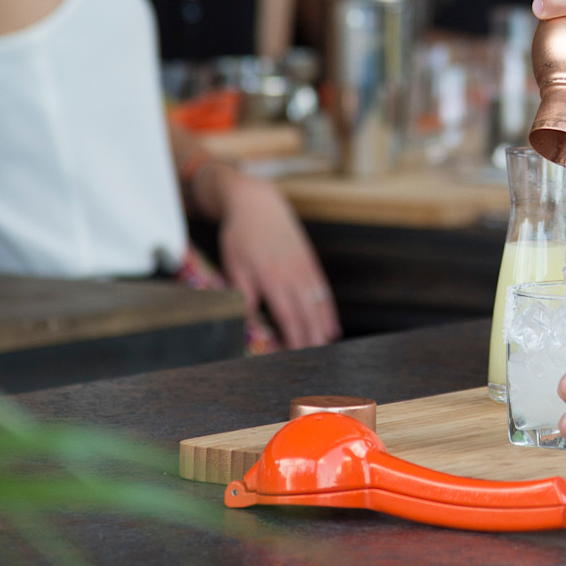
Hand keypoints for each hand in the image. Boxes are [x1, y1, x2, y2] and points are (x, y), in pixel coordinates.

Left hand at [205, 164, 340, 348]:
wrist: (259, 204)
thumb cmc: (241, 236)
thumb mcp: (234, 265)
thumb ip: (243, 295)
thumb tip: (248, 322)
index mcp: (272, 278)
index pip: (287, 316)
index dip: (293, 338)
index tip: (295, 356)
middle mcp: (293, 274)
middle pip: (307, 314)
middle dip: (311, 339)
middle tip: (314, 361)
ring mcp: (305, 268)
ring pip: (318, 304)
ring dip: (322, 328)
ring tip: (325, 349)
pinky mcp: (310, 262)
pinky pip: (323, 291)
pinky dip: (328, 311)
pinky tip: (331, 326)